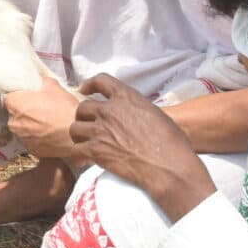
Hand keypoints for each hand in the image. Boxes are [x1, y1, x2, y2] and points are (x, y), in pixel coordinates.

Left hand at [1, 77, 85, 161]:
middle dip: (24, 111)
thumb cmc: (65, 108)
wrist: (78, 135)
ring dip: (30, 125)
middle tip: (39, 110)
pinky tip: (48, 134)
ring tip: (45, 123)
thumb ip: (40, 83)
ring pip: (22, 128)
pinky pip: (30, 140)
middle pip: (14, 114)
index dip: (18, 97)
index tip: (27, 97)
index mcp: (15, 104)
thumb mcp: (53, 87)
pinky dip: (36, 137)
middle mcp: (13, 122)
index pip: (8, 97)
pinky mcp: (30, 150)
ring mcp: (21, 138)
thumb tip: (37, 83)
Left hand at [71, 75, 213, 219]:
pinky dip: (78, 155)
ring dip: (79, 136)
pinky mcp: (95, 150)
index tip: (84, 90)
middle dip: (84, 117)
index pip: (101, 80)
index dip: (90, 84)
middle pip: (83, 107)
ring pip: (75, 128)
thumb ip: (138, 110)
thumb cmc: (172, 143)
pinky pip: (75, 150)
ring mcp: (100, 130)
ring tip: (85, 143)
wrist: (168, 167)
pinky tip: (83, 160)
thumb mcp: (157, 115)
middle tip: (89, 126)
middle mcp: (109, 110)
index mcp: (127, 97)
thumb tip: (134, 116)